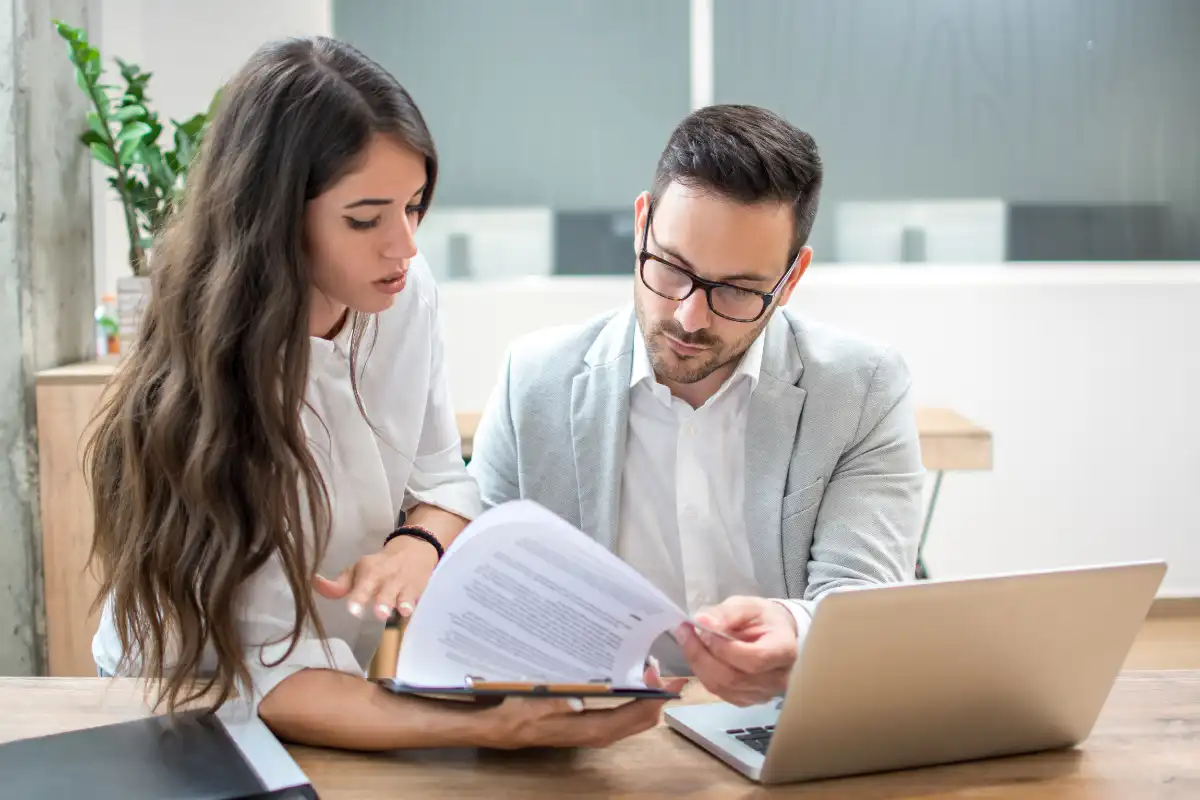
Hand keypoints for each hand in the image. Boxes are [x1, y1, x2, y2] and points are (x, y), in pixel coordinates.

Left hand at [312, 534, 439, 621]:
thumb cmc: (380, 566)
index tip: (353, 609)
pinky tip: (411, 611)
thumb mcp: (359, 570)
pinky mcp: (417, 589)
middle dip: (382, 601)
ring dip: (400, 603)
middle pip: (383, 590)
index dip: (358, 597)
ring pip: (401, 594)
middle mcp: (386, 577)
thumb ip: (338, 585)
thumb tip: (312, 584)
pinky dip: (413, 604)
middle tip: (379, 613)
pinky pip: (415, 598)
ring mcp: (403, 584)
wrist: (415, 548)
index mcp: (368, 570)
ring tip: (400, 610)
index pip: (362, 583)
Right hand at [476, 665, 687, 749]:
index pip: (636, 715)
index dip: (654, 696)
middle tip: (661, 666)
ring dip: (650, 696)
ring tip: (650, 667)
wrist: (506, 727)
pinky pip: (626, 714)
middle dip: (659, 695)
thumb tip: (578, 700)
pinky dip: (638, 698)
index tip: (659, 673)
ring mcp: (600, 730)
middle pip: (644, 719)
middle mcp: (602, 733)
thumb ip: (556, 704)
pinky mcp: (595, 724)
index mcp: (592, 729)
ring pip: (638, 718)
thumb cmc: (520, 712)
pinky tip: (634, 677)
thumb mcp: (534, 703)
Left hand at [675, 595, 798, 706]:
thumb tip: (703, 621)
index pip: (753, 659)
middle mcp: (778, 679)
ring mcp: (763, 695)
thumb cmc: (764, 619)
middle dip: (702, 655)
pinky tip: (699, 656)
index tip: (704, 628)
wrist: (775, 635)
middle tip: (685, 632)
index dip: (724, 648)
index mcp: (784, 651)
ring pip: (722, 687)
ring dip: (699, 664)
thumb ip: (727, 612)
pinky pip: (719, 692)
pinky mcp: (748, 701)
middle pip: (733, 678)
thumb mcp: (748, 605)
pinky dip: (703, 673)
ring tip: (689, 640)